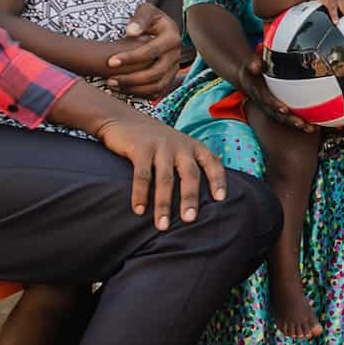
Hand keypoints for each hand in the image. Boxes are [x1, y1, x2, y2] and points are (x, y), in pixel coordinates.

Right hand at [93, 109, 227, 230]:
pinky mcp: (140, 148)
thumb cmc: (154, 140)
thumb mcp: (177, 146)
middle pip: (190, 174)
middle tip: (190, 219)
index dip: (218, 180)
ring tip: (162, 225)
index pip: (212, 162)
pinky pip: (142, 175)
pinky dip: (140, 194)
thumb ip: (188, 163)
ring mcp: (160, 146)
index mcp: (193, 146)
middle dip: (190, 198)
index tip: (220, 199)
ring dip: (164, 204)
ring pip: (165, 179)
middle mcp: (180, 145)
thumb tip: (198, 198)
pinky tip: (138, 210)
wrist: (123, 118)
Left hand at [106, 4, 182, 98]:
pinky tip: (122, 89)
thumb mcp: (146, 11)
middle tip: (109, 79)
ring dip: (134, 88)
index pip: (151, 51)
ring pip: (157, 85)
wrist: (160, 28)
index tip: (109, 62)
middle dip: (131, 78)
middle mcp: (176, 55)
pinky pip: (156, 91)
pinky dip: (139, 93)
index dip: (130, 58)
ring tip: (113, 85)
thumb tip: (130, 32)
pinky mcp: (169, 77)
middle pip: (156, 72)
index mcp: (172, 37)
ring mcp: (174, 68)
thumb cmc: (149, 18)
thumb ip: (139, 19)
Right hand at [236, 52, 312, 131]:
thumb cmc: (252, 69)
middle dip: (288, 120)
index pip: (266, 99)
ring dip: (297, 124)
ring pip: (283, 119)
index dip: (274, 104)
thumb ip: (253, 63)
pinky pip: (289, 117)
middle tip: (302, 124)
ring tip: (311, 128)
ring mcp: (272, 108)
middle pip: (276, 115)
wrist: (247, 77)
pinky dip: (301, 122)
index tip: (284, 109)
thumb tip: (256, 65)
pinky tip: (315, 125)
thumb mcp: (250, 64)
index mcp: (258, 91)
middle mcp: (265, 103)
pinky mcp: (279, 109)